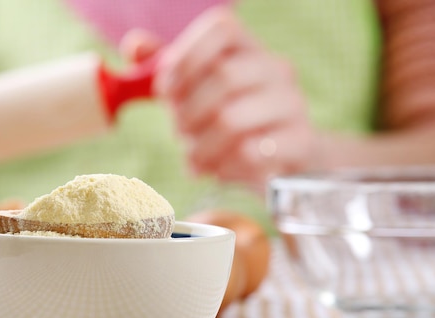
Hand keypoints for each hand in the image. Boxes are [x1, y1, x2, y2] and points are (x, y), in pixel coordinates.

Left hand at [152, 6, 318, 189]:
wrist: (290, 157)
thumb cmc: (236, 119)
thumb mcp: (201, 92)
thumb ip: (173, 69)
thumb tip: (134, 45)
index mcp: (250, 49)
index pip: (223, 27)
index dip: (186, 56)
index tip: (164, 91)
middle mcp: (277, 70)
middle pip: (224, 76)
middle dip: (188, 112)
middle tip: (178, 133)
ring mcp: (293, 105)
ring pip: (233, 120)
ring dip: (201, 147)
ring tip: (194, 160)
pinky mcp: (300, 142)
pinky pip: (250, 154)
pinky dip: (224, 168)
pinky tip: (219, 172)